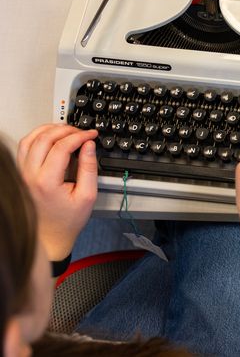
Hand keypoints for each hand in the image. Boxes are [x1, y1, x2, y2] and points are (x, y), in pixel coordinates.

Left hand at [17, 124, 98, 260]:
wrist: (50, 236)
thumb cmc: (67, 220)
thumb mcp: (88, 195)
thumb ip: (89, 168)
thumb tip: (89, 146)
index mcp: (47, 181)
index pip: (62, 146)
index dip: (80, 136)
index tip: (91, 135)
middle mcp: (30, 175)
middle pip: (44, 138)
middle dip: (66, 130)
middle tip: (81, 132)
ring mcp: (22, 174)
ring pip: (29, 139)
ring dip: (49, 130)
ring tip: (66, 131)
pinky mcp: (21, 174)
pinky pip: (24, 147)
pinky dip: (37, 137)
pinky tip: (50, 138)